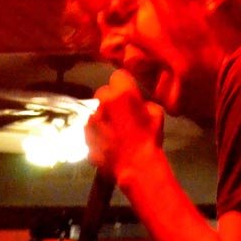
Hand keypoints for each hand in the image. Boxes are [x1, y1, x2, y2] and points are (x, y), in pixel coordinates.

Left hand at [86, 68, 164, 184]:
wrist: (135, 165)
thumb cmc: (149, 138)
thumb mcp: (156, 113)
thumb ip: (142, 101)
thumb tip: (136, 102)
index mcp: (122, 93)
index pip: (118, 75)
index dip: (125, 83)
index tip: (130, 92)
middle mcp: (102, 102)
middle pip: (104, 91)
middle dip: (112, 98)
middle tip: (122, 111)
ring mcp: (90, 119)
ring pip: (96, 109)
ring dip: (104, 114)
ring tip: (115, 128)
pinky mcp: (84, 134)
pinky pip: (91, 125)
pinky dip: (98, 129)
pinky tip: (108, 139)